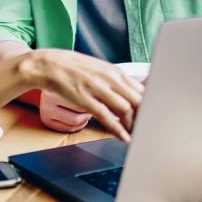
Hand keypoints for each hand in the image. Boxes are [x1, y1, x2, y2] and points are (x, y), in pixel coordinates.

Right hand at [21, 50, 144, 140]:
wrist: (48, 64)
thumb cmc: (74, 68)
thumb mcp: (99, 69)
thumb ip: (115, 81)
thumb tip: (130, 92)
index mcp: (115, 71)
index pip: (141, 89)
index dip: (149, 104)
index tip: (152, 115)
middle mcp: (110, 78)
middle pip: (137, 99)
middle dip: (145, 116)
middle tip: (148, 127)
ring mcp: (98, 88)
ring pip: (125, 108)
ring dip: (133, 124)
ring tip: (136, 133)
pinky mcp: (85, 99)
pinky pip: (106, 116)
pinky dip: (117, 129)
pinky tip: (123, 136)